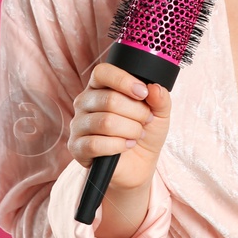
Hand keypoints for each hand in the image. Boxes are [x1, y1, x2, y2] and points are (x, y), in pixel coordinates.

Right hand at [67, 62, 171, 190]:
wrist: (139, 165)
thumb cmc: (145, 133)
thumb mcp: (159, 114)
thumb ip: (160, 98)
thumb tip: (154, 87)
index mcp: (100, 87)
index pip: (103, 72)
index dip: (124, 80)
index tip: (143, 93)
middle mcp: (84, 102)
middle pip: (109, 99)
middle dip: (136, 112)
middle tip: (146, 120)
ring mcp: (78, 125)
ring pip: (105, 122)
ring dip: (130, 130)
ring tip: (138, 134)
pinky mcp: (77, 147)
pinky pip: (96, 144)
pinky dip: (118, 145)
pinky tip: (127, 145)